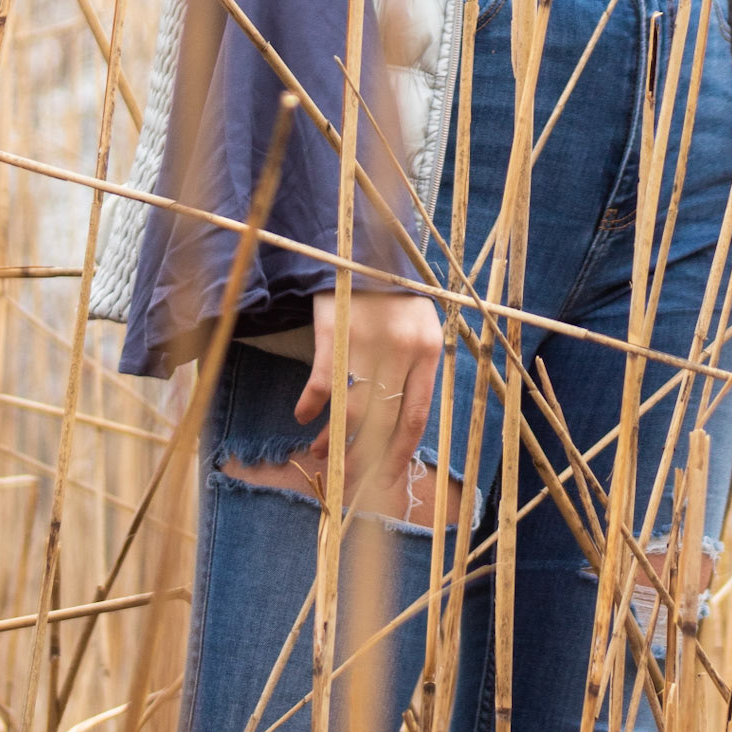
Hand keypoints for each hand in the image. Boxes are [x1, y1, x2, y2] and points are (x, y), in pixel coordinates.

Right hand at [294, 289, 441, 498]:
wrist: (361, 249)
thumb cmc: (390, 296)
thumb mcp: (415, 329)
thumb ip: (412, 371)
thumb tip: (395, 429)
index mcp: (428, 352)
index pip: (415, 418)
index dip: (398, 456)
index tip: (384, 481)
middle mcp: (404, 350)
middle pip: (382, 423)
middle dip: (362, 459)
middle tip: (344, 477)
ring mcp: (370, 341)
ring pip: (352, 410)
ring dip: (333, 438)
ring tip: (318, 450)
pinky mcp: (338, 331)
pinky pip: (323, 383)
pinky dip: (311, 405)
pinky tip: (302, 415)